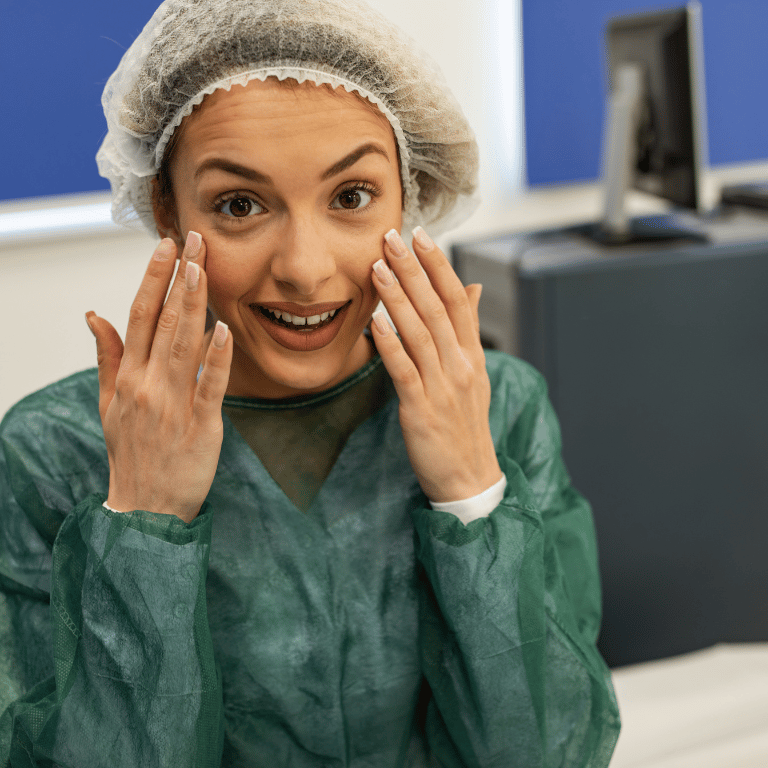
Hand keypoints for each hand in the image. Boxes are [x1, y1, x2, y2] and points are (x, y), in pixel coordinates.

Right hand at [86, 233, 231, 521]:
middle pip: (164, 322)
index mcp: (127, 377)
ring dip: (194, 305)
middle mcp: (147, 385)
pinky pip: (210, 387)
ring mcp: (173, 405)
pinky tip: (223, 329)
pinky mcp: (200, 426)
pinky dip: (216, 358)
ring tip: (202, 268)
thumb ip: (107, 357)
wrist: (144, 508)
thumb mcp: (108, 403)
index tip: (166, 245)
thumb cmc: (131, 451)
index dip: (153, 278)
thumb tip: (94, 314)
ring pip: (184, 345)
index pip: (139, 316)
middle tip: (194, 239)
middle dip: (179, 278)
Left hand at [370, 227, 502, 502]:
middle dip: (414, 270)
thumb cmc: (465, 424)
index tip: (421, 236)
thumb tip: (472, 288)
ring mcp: (442, 387)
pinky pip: (404, 370)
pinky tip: (374, 320)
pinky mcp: (422, 409)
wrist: (468, 477)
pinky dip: (390, 343)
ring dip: (397, 298)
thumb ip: (468, 331)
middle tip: (392, 237)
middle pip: (437, 308)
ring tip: (378, 267)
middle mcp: (460, 365)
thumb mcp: (475, 374)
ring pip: (419, 333)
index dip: (439, 266)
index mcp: (472, 355)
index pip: (458, 300)